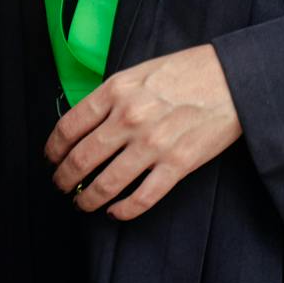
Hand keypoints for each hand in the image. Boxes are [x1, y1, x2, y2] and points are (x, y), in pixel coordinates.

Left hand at [45, 45, 242, 220]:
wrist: (232, 78)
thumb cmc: (186, 70)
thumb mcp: (139, 71)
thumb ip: (112, 95)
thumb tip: (86, 122)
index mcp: (116, 90)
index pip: (70, 126)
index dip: (54, 148)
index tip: (51, 158)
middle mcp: (129, 118)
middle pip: (81, 159)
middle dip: (64, 178)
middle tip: (61, 185)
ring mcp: (153, 144)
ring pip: (106, 184)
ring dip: (87, 199)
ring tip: (82, 203)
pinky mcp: (177, 165)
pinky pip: (142, 198)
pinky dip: (123, 210)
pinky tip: (115, 212)